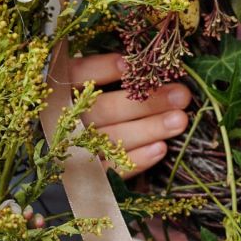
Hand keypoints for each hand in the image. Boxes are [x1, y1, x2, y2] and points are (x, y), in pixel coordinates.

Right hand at [70, 52, 191, 175]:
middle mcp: (63, 119)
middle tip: (181, 95)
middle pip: (103, 109)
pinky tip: (161, 148)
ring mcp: (73, 149)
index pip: (78, 75)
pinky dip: (136, 160)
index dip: (102, 69)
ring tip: (180, 120)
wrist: (62, 161)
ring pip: (109, 139)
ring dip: (148, 129)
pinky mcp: (84, 176)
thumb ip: (107, 73)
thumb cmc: (87, 104)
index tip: (130, 65)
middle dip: (144, 102)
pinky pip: (110, 170)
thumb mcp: (88, 82)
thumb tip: (145, 63)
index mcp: (59, 90)